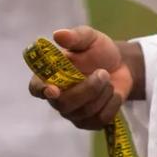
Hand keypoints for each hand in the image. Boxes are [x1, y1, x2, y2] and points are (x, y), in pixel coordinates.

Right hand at [28, 26, 144, 130]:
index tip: (53, 89)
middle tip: (103, 73)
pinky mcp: (88, 122)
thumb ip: (75, 36)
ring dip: (102, 94)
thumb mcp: (90, 38)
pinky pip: (99, 120)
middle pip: (64, 104)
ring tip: (108, 78)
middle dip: (87, 90)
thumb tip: (58, 34)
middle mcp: (57, 97)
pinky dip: (112, 104)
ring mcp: (72, 112)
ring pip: (84, 113)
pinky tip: (113, 93)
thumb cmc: (98, 50)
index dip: (41, 90)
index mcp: (50, 75)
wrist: (121, 65)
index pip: (36, 88)